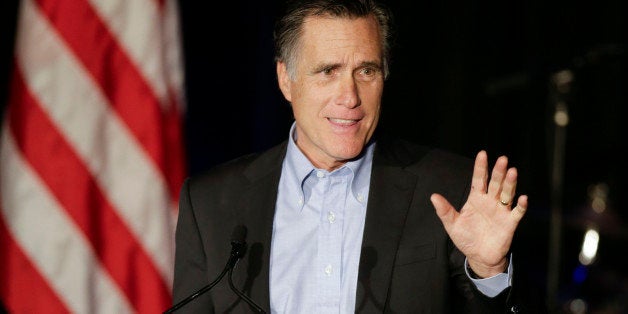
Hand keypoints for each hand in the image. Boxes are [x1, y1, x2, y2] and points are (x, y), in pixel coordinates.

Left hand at [430, 150, 527, 277]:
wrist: (478, 257)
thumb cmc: (466, 238)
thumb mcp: (452, 225)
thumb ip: (444, 210)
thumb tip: (433, 196)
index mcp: (476, 199)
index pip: (478, 180)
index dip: (480, 167)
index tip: (482, 154)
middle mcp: (490, 202)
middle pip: (495, 183)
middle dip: (498, 172)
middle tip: (502, 159)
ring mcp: (501, 211)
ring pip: (507, 194)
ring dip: (510, 183)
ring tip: (512, 172)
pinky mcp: (509, 223)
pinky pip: (517, 213)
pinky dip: (521, 206)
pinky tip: (522, 198)